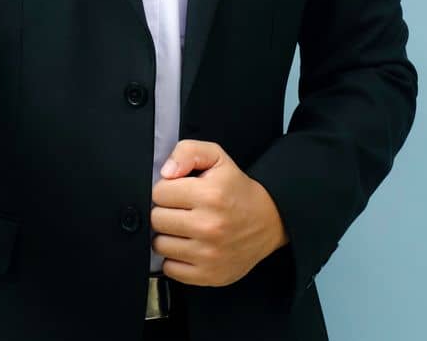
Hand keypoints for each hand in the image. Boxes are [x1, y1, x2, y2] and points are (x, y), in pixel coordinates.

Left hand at [150, 140, 288, 286]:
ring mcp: (209, 254)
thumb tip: (166, 172)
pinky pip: (170, 269)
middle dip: (165, 212)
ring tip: (185, 228)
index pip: (158, 193)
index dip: (166, 190)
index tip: (179, 192)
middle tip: (182, 210)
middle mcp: (209, 226)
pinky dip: (175, 259)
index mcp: (209, 195)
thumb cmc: (237, 190)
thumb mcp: (217, 158)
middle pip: (156, 219)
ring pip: (160, 245)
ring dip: (169, 236)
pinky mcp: (209, 275)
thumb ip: (188, 152)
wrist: (270, 221)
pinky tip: (189, 247)